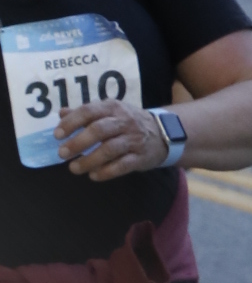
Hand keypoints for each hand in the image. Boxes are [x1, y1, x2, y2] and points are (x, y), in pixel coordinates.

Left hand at [57, 102, 172, 179]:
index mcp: (113, 107)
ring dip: (89, 160)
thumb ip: (86, 113)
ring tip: (74, 168)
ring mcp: (134, 139)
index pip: (88, 111)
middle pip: (98, 130)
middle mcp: (124, 121)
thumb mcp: (110, 112)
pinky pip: (122, 165)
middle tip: (62, 154)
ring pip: (109, 149)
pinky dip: (106, 172)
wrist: (163, 133)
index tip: (57, 135)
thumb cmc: (128, 123)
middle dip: (78, 143)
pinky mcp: (141, 157)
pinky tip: (93, 175)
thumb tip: (61, 112)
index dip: (71, 123)